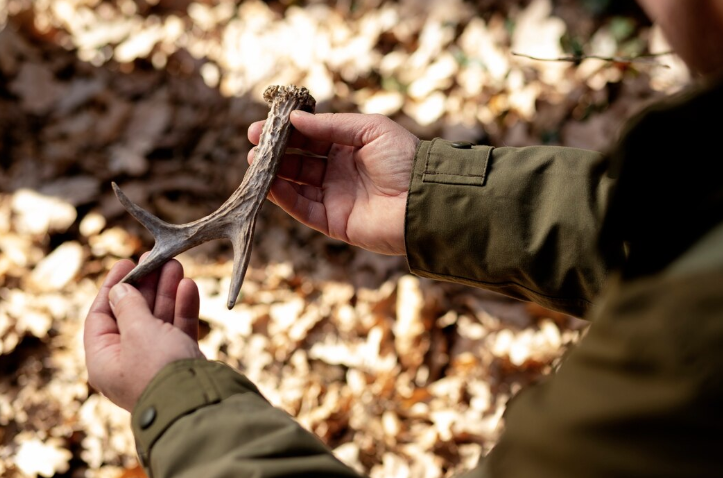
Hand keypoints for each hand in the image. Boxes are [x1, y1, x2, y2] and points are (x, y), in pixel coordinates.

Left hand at [84, 256, 203, 410]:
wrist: (197, 402)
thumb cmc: (159, 369)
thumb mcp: (138, 331)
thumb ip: (129, 306)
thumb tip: (119, 291)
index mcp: (103, 360)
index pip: (101, 316)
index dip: (113, 286)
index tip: (126, 262)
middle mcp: (127, 360)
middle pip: (132, 314)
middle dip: (146, 285)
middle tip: (156, 258)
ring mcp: (155, 361)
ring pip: (158, 318)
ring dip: (167, 291)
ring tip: (176, 265)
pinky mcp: (180, 360)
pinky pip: (178, 329)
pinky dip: (183, 308)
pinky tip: (189, 287)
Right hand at [248, 112, 419, 254]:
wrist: (423, 201)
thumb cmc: (404, 160)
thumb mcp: (370, 130)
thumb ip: (332, 125)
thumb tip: (295, 120)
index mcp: (349, 147)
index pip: (310, 138)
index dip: (287, 132)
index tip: (263, 126)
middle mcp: (339, 171)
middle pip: (299, 160)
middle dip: (275, 152)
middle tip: (254, 144)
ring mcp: (335, 197)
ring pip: (296, 184)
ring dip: (274, 174)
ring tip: (255, 162)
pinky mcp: (333, 221)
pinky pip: (303, 208)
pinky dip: (285, 197)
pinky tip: (270, 184)